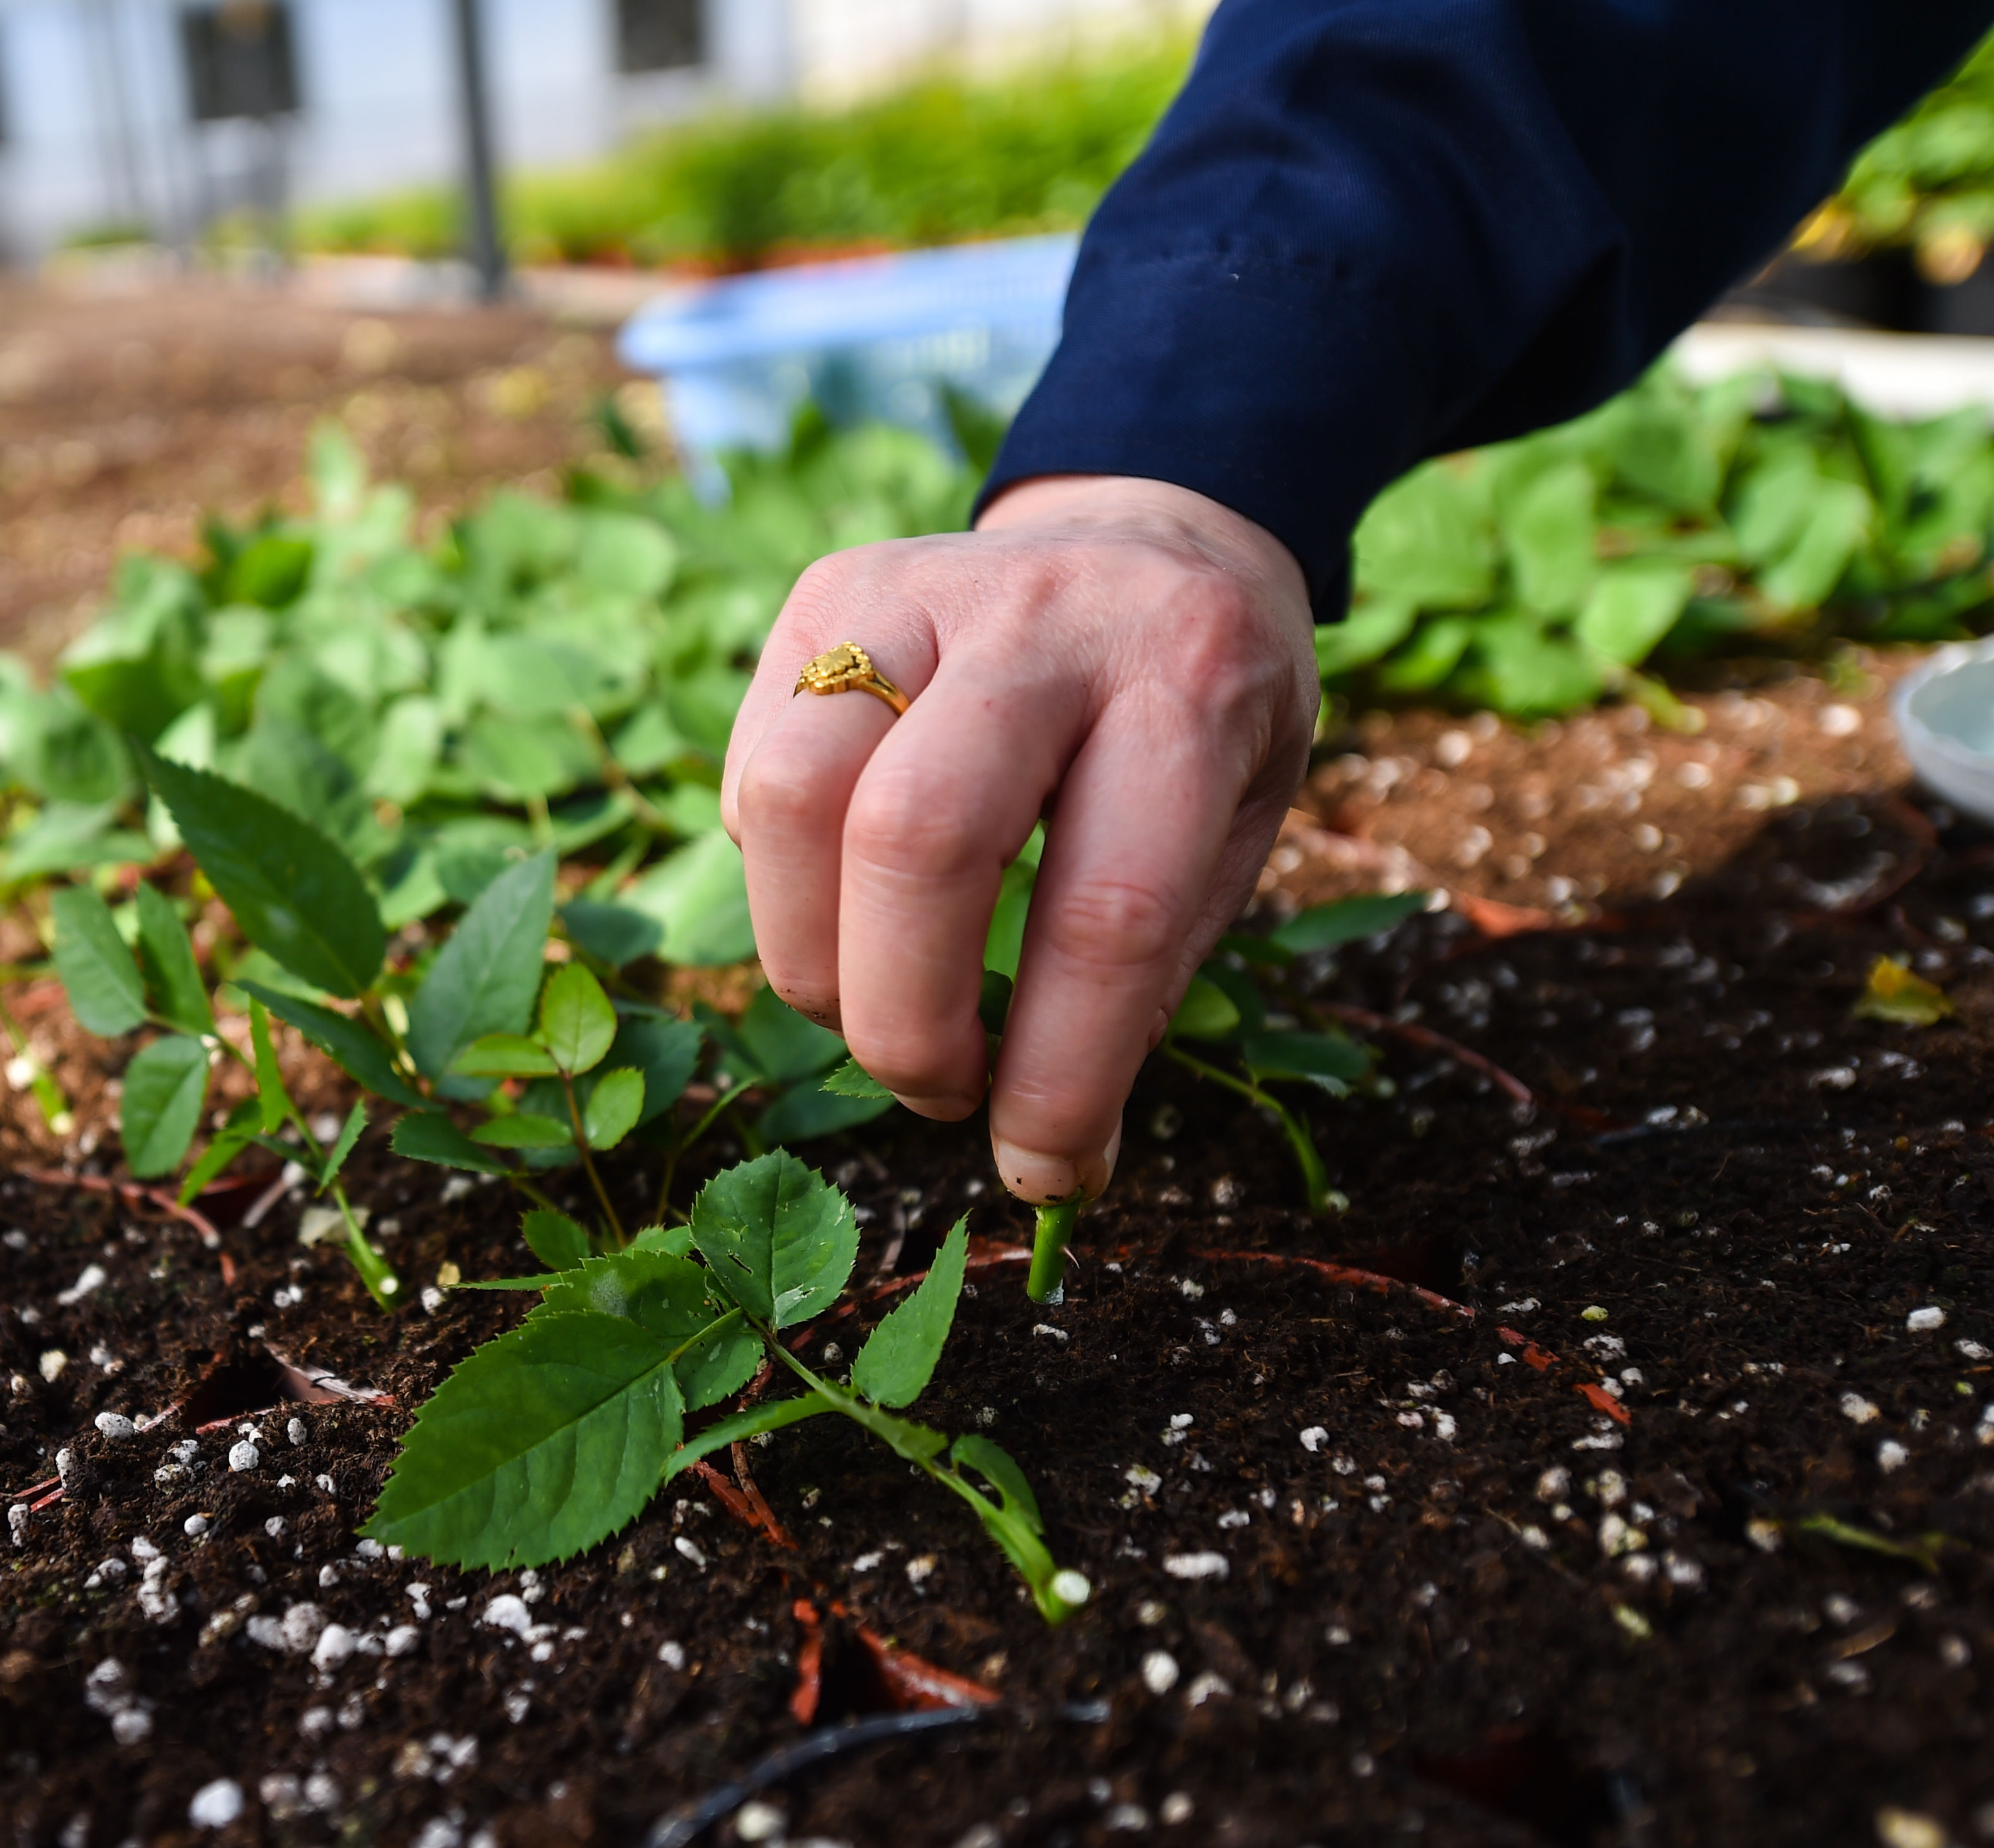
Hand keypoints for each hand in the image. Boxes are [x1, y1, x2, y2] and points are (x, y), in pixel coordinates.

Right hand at [720, 474, 1317, 1204]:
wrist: (1157, 533)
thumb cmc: (1203, 715)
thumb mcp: (1239, 826)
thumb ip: (1151, 969)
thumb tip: (1045, 1149)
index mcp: (1188, 680)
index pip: (1103, 913)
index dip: (1059, 1076)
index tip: (1043, 1168)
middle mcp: (1047, 615)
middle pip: (914, 841)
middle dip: (905, 1023)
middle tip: (941, 1092)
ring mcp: (918, 587)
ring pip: (794, 798)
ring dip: (815, 960)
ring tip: (877, 1010)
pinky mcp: (823, 592)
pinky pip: (754, 770)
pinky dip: (780, 879)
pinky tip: (850, 896)